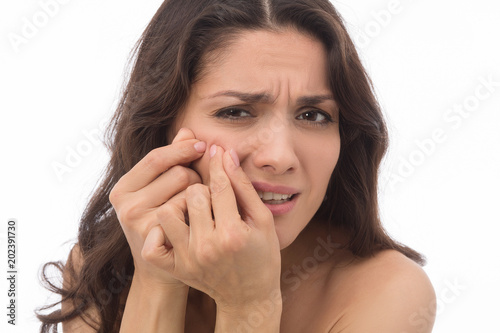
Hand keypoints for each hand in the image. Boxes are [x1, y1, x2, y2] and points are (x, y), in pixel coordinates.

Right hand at [109, 128, 205, 287]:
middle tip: (192, 193)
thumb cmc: (164, 222)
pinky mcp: (157, 238)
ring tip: (193, 210)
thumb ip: (172, 160)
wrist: (162, 268)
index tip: (202, 144)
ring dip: (200, 196)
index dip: (182, 149)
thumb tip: (187, 130)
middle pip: (179, 173)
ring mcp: (139, 224)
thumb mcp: (160, 190)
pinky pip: (193, 212)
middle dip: (194, 179)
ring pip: (190, 191)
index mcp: (122, 188)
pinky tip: (195, 224)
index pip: (157, 158)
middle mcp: (125, 205)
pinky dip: (201, 214)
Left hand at [142, 145, 281, 309]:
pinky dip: (162, 231)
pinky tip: (178, 227)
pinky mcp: (177, 268)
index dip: (218, 163)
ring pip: (169, 211)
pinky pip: (155, 242)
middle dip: (203, 186)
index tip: (215, 150)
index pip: (219, 185)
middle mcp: (207, 246)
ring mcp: (189, 259)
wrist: (249, 297)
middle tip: (212, 193)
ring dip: (181, 204)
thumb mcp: (263, 220)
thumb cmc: (262, 255)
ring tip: (194, 210)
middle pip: (193, 193)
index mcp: (233, 233)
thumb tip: (225, 155)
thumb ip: (243, 187)